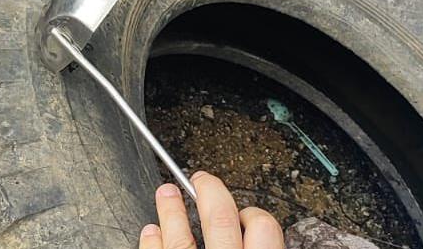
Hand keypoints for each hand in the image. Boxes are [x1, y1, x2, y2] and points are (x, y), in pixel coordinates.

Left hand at [139, 171, 284, 248]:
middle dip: (211, 192)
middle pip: (221, 219)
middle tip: (203, 180)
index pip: (263, 227)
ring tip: (165, 193)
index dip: (254, 215)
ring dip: (171, 210)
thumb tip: (270, 239)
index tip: (246, 211)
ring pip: (181, 238)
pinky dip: (152, 241)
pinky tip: (151, 233)